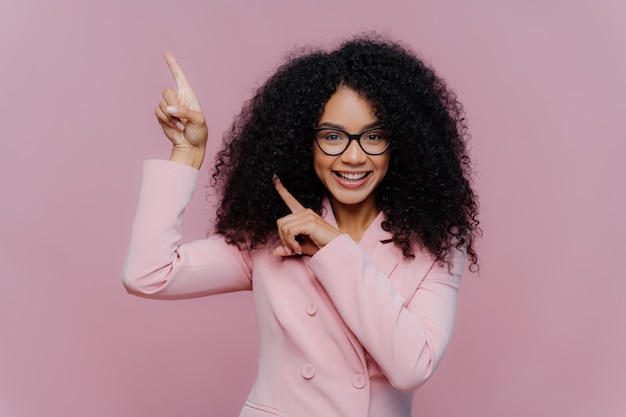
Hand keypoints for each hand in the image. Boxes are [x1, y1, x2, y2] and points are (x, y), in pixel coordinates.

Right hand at [155, 51, 207, 167]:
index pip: (179, 76)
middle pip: (166, 92)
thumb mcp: (198, 121)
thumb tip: (170, 109)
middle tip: (180, 117)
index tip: (166, 53)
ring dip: (169, 117)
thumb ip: (185, 112)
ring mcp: (169, 107)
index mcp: (188, 95)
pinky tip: (174, 127)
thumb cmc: (198, 132)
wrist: (190, 146)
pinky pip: (157, 112)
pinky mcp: (162, 116)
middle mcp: (177, 98)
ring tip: (180, 125)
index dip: (173, 65)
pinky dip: (165, 121)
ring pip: (161, 104)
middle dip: (172, 104)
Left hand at [273, 175, 341, 256]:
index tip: (274, 178)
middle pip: (280, 223)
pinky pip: (290, 231)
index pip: (290, 199)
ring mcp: (308, 216)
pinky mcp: (310, 223)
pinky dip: (291, 242)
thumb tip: (275, 251)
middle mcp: (305, 212)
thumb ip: (289, 247)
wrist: (336, 249)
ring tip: (297, 248)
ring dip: (287, 242)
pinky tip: (299, 248)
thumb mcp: (302, 247)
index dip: (281, 190)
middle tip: (291, 248)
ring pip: (284, 228)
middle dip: (283, 238)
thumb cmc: (321, 246)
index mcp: (303, 214)